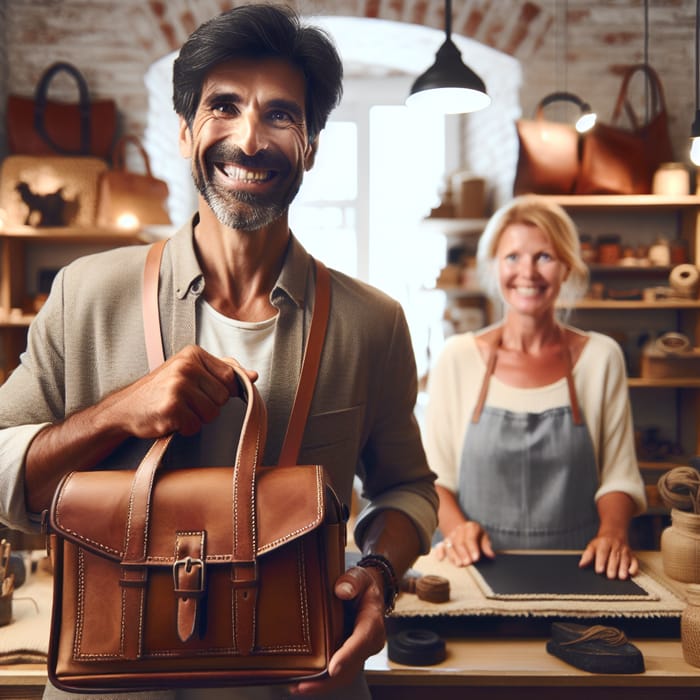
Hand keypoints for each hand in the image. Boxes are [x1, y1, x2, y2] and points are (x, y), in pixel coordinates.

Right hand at [100, 345, 256, 438]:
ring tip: (178, 411)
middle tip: (186, 403)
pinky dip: (185, 428)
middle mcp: (186, 366)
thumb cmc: (162, 390)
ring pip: (212, 413)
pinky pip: (195, 426)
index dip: (224, 391)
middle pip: (223, 397)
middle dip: (208, 406)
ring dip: (197, 419)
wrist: (125, 408)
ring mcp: (178, 386)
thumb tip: (253, 376)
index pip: (230, 376)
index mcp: (193, 354)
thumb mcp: (191, 372)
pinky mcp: (171, 407)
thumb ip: (222, 371)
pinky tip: (170, 419)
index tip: (206, 393)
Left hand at [288, 566, 385, 694]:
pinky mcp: (351, 655)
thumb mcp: (360, 576)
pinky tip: (305, 681)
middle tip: (302, 686)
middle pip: (352, 667)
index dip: (347, 656)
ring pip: (345, 674)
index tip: (332, 668)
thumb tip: (341, 590)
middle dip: (328, 681)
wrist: (370, 592)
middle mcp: (369, 642)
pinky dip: (323, 680)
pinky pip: (340, 671)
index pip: (362, 641)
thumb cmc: (363, 585)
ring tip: (297, 687)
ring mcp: (360, 652)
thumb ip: (352, 581)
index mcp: (372, 622)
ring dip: (323, 685)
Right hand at [434, 520, 494, 565]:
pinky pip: (440, 546)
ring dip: (453, 555)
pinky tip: (441, 559)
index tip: (476, 558)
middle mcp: (459, 530)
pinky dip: (439, 552)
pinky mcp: (444, 542)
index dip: (472, 548)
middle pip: (458, 541)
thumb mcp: (484, 537)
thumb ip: (486, 545)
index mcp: (470, 527)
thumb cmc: (476, 536)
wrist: (464, 529)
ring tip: (459, 564)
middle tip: (468, 563)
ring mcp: (450, 535)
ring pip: (449, 545)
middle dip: (463, 553)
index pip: (470, 537)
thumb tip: (491, 555)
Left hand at [579, 532, 637, 579]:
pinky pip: (634, 561)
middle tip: (610, 576)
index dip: (600, 561)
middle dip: (612, 567)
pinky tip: (631, 573)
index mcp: (604, 543)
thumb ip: (587, 555)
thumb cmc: (602, 542)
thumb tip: (581, 565)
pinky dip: (634, 567)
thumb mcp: (592, 545)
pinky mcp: (632, 555)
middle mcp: (615, 546)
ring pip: (624, 559)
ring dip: (623, 568)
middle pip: (614, 557)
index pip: (602, 552)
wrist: (614, 532)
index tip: (599, 570)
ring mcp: (624, 550)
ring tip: (621, 577)